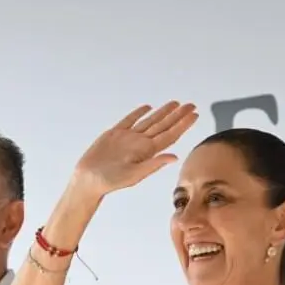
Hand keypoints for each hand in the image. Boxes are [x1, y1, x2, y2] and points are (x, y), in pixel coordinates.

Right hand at [72, 101, 198, 195]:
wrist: (89, 179)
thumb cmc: (111, 181)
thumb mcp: (134, 175)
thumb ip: (153, 164)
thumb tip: (174, 158)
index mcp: (147, 152)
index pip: (170, 135)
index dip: (183, 124)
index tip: (195, 115)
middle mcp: (140, 143)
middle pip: (164, 126)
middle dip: (178, 115)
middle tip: (191, 105)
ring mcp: (128, 137)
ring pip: (150, 121)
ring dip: (163, 112)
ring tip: (176, 103)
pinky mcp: (115, 134)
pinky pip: (130, 120)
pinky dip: (139, 113)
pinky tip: (148, 107)